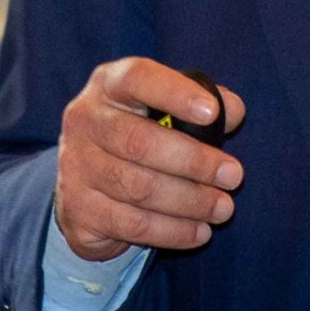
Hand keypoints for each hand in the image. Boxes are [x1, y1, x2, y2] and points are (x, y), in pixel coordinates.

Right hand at [56, 58, 246, 261]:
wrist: (86, 181)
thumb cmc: (140, 131)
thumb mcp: (165, 107)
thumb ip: (202, 101)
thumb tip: (232, 111)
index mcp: (109, 85)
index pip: (137, 78)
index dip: (175, 93)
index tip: (212, 113)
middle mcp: (85, 121)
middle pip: (139, 142)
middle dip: (194, 161)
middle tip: (234, 175)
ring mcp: (76, 167)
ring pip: (138, 188)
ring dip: (189, 201)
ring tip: (223, 208)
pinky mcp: (78, 210)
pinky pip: (131, 224)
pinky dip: (171, 230)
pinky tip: (199, 231)